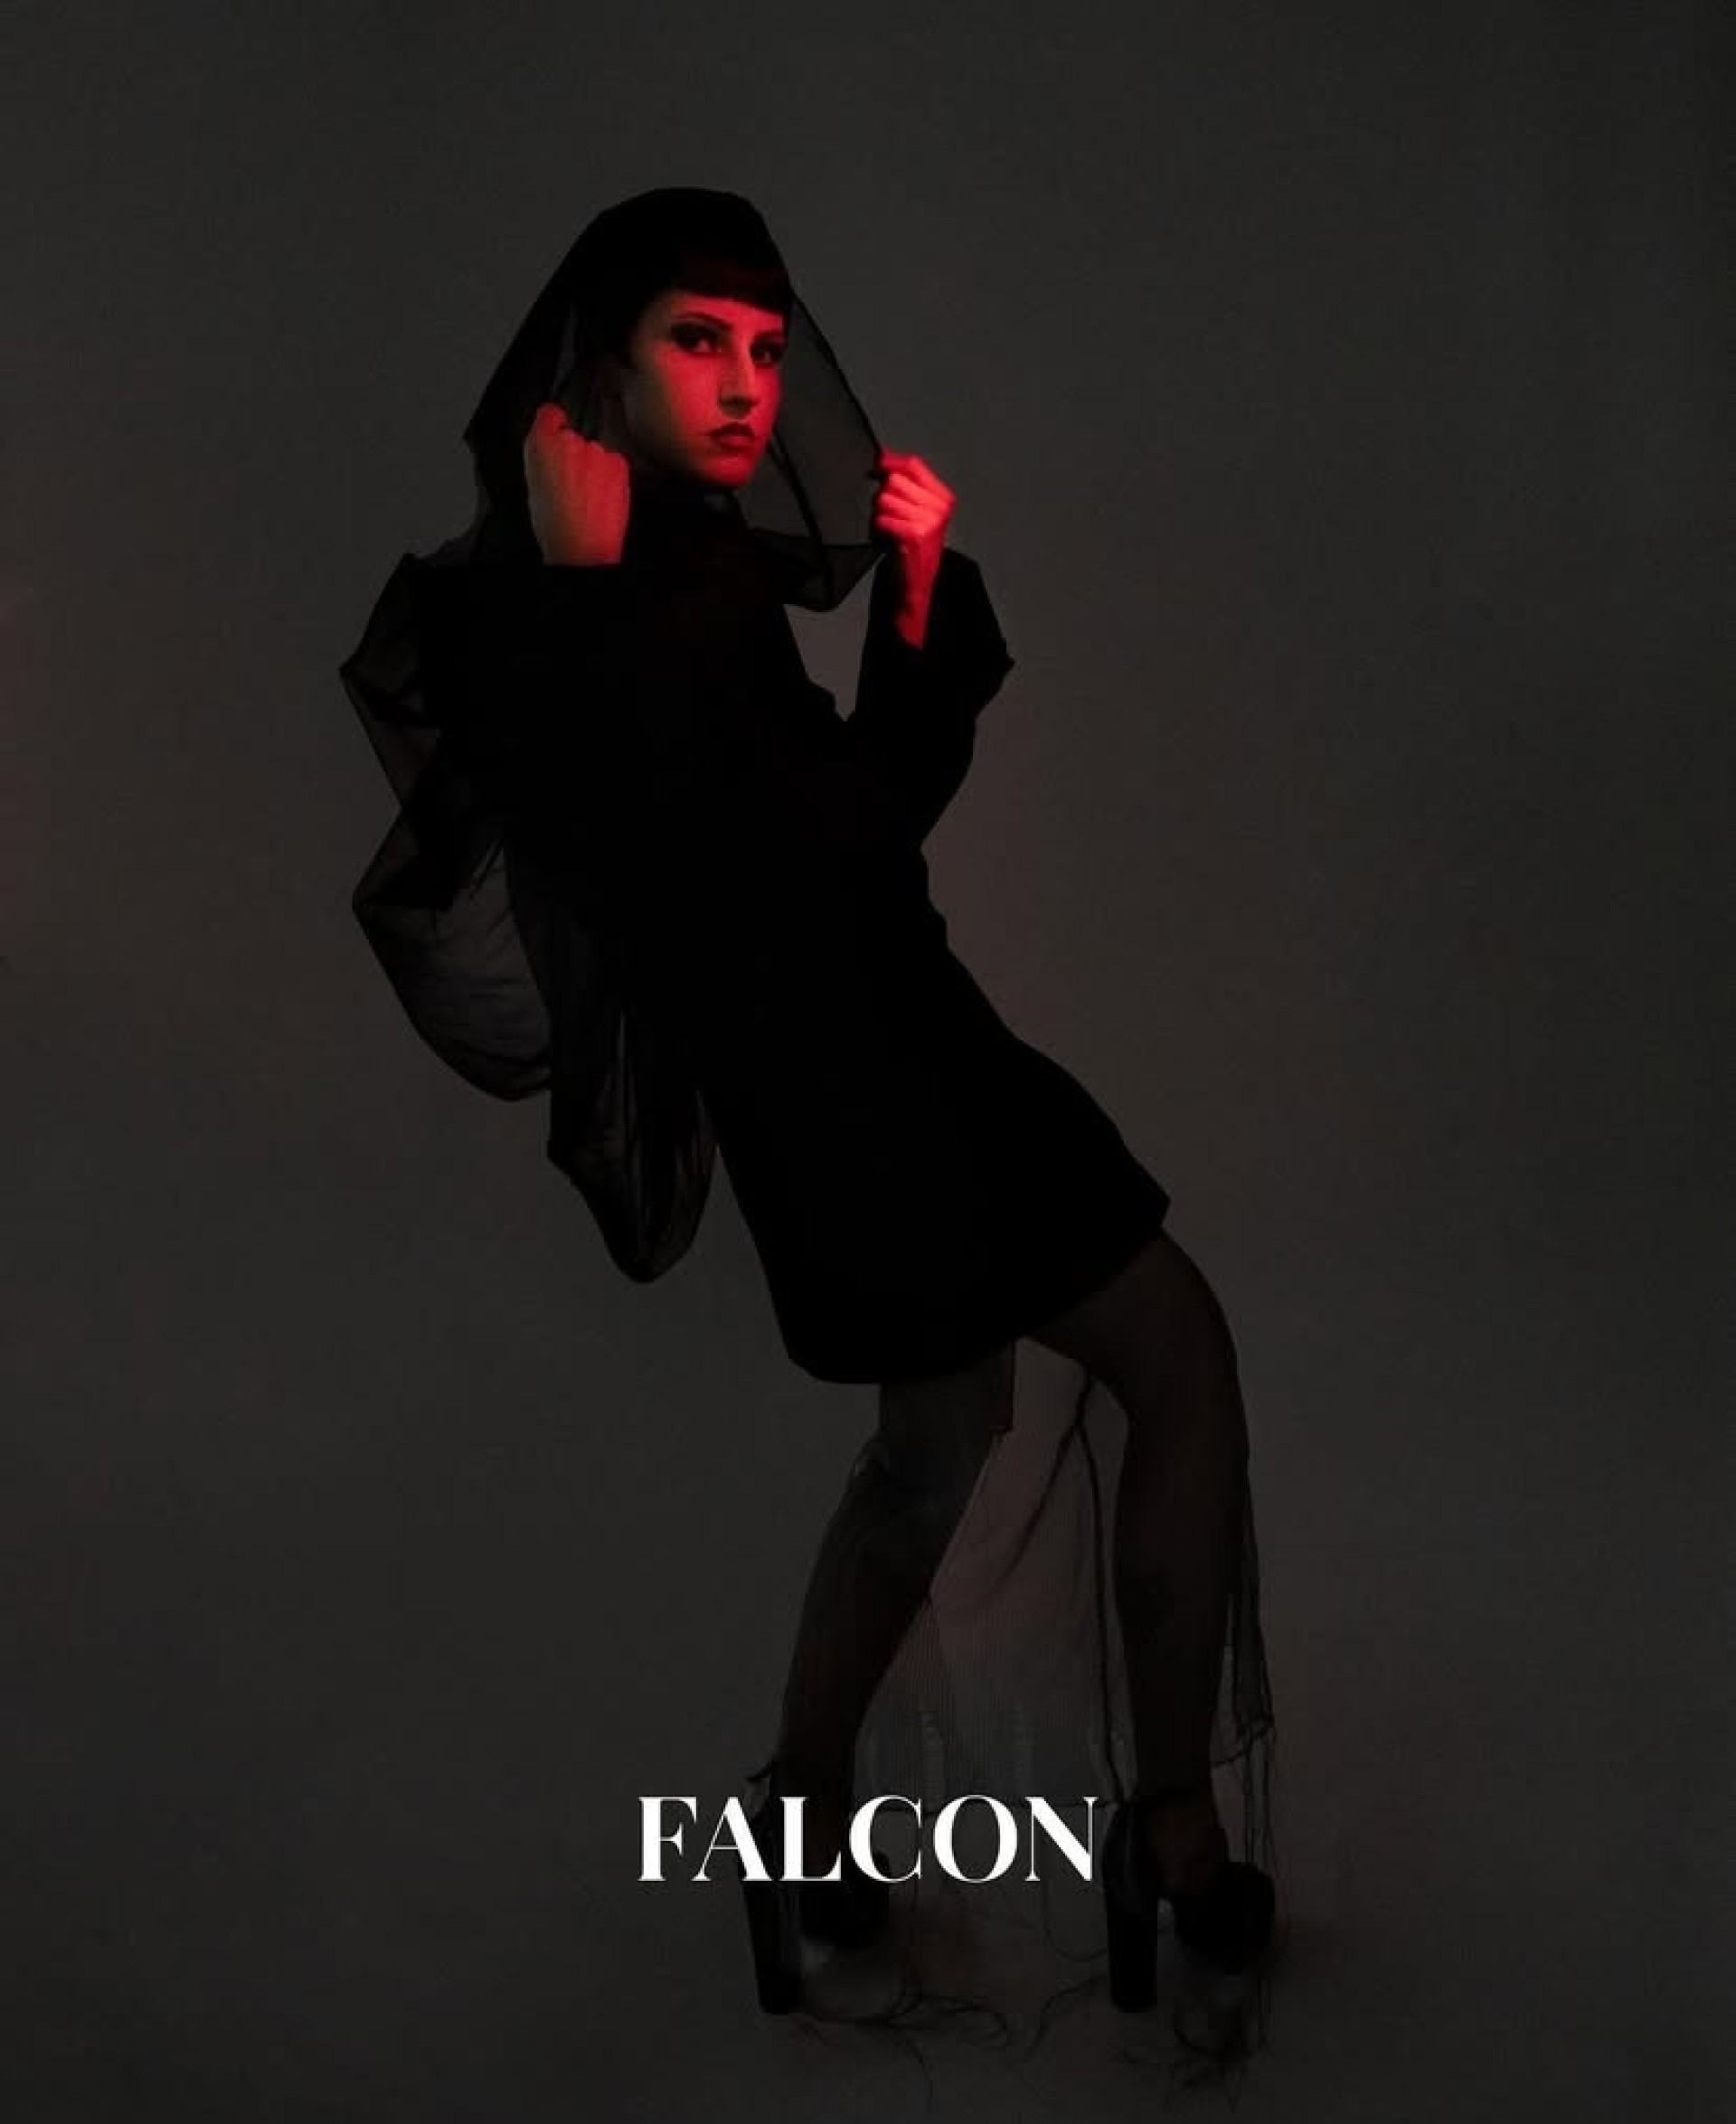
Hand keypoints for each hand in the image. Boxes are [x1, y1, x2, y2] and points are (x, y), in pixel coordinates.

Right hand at [522, 398, 631, 565]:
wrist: (582, 548)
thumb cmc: (555, 526)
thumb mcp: (534, 486)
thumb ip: (543, 460)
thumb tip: (551, 453)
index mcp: (539, 445)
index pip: (549, 413)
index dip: (554, 422)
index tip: (556, 427)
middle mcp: (568, 440)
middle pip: (575, 436)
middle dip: (576, 455)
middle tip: (571, 484)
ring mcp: (595, 450)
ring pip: (596, 452)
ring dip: (594, 468)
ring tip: (586, 498)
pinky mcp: (618, 462)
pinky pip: (614, 463)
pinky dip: (611, 477)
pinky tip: (601, 499)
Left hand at [871, 450, 952, 601]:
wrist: (917, 583)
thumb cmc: (913, 548)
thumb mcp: (917, 512)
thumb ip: (906, 484)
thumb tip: (883, 457)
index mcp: (943, 497)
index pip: (913, 465)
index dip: (890, 461)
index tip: (877, 464)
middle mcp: (940, 506)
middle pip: (895, 480)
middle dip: (883, 495)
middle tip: (887, 514)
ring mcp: (930, 520)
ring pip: (886, 499)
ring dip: (879, 514)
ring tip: (888, 527)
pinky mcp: (917, 534)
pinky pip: (884, 519)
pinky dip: (879, 527)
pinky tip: (886, 536)